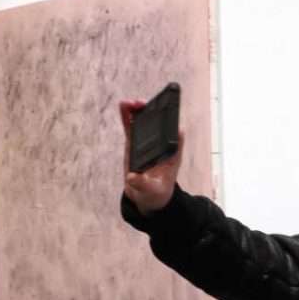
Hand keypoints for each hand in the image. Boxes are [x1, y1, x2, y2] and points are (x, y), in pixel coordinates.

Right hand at [120, 99, 182, 214]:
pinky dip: (128, 119)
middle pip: (159, 127)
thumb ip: (143, 184)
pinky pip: (132, 130)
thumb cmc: (155, 194)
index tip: (167, 111)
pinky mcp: (136, 145)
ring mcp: (148, 144)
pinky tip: (124, 107)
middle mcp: (160, 147)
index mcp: (171, 157)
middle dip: (152, 114)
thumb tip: (133, 177)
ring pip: (145, 125)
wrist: (146, 197)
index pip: (175, 138)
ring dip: (139, 112)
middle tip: (143, 104)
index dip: (172, 124)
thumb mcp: (151, 191)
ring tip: (131, 102)